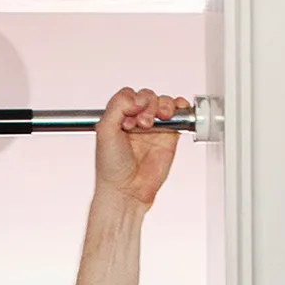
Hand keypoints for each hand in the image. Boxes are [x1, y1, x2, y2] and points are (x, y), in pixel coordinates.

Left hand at [94, 86, 184, 213]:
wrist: (127, 190)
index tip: (130, 116)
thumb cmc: (111, 167)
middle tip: (142, 124)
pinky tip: (176, 110)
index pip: (130, 95)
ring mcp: (154, 128)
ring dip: (162, 106)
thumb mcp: (104, 130)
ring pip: (163, 102)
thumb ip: (117, 106)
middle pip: (148, 96)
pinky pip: (179, 115)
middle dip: (147, 105)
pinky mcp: (169, 135)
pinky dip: (180, 107)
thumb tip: (137, 98)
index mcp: (119, 117)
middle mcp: (136, 121)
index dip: (133, 100)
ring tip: (154, 123)